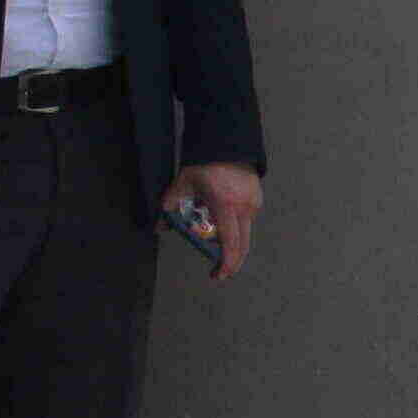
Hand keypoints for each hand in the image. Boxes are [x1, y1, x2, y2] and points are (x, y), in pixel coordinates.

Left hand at [166, 160, 265, 280]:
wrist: (227, 142)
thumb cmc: (204, 163)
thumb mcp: (183, 184)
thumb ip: (171, 205)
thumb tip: (159, 227)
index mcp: (225, 205)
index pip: (230, 243)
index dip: (226, 263)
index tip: (219, 275)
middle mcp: (244, 208)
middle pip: (243, 245)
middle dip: (231, 261)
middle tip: (219, 270)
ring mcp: (253, 204)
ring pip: (243, 232)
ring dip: (229, 239)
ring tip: (212, 231)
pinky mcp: (257, 199)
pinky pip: (246, 219)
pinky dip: (234, 224)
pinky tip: (222, 214)